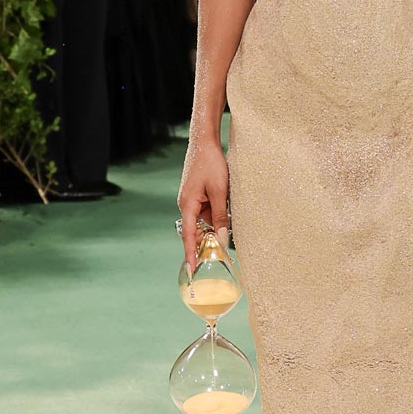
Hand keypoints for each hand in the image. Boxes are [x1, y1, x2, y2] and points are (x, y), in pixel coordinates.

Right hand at [177, 133, 228, 274]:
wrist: (204, 143)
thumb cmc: (211, 164)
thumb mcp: (220, 192)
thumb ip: (221, 216)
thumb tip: (223, 239)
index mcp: (187, 205)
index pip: (189, 236)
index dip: (190, 254)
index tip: (191, 270)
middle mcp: (186, 205)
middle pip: (196, 231)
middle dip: (206, 243)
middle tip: (218, 257)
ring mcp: (191, 200)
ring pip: (203, 221)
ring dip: (214, 227)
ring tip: (226, 234)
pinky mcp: (197, 195)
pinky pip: (205, 212)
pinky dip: (214, 217)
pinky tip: (225, 216)